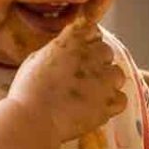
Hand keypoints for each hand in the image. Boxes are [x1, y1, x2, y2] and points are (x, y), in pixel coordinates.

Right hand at [8, 16, 127, 148]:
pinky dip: (112, 102)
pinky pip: (121, 99)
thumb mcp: (35, 59)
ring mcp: (103, 80)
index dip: (88, 38)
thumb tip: (64, 49)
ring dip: (108, 81)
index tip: (83, 47)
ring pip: (118, 74)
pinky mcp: (108, 103)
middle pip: (106, 51)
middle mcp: (92, 56)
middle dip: (97, 60)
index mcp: (72, 41)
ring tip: (93, 91)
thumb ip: (55, 50)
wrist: (34, 119)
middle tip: (84, 74)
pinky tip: (99, 106)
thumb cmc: (27, 90)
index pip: (91, 28)